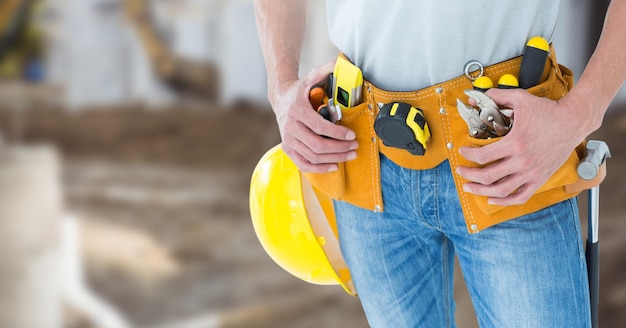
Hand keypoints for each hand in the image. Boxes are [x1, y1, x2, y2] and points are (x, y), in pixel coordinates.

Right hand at [270, 61, 357, 172]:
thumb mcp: (311, 77)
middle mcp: (290, 127)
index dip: (337, 133)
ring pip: (312, 156)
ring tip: (350, 155)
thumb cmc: (301, 90)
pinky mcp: (287, 148)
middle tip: (355, 147)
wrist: (281, 99)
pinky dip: (320, 168)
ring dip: (334, 158)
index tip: (352, 135)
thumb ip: (326, 69)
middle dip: (339, 148)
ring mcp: (288, 139)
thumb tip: (342, 62)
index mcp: (297, 110)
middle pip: (317, 144)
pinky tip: (334, 166)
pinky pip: (304, 163)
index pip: (319, 127)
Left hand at [456, 88, 586, 205]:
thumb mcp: (520, 99)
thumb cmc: (548, 111)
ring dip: (481, 191)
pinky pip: (520, 196)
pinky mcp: (540, 179)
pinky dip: (504, 201)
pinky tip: (492, 199)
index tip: (462, 152)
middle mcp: (522, 161)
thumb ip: (497, 97)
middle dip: (469, 175)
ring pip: (501, 190)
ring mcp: (531, 173)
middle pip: (487, 176)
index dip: (468, 155)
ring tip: (470, 187)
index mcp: (515, 143)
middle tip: (460, 171)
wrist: (573, 121)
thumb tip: (477, 97)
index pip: (482, 156)